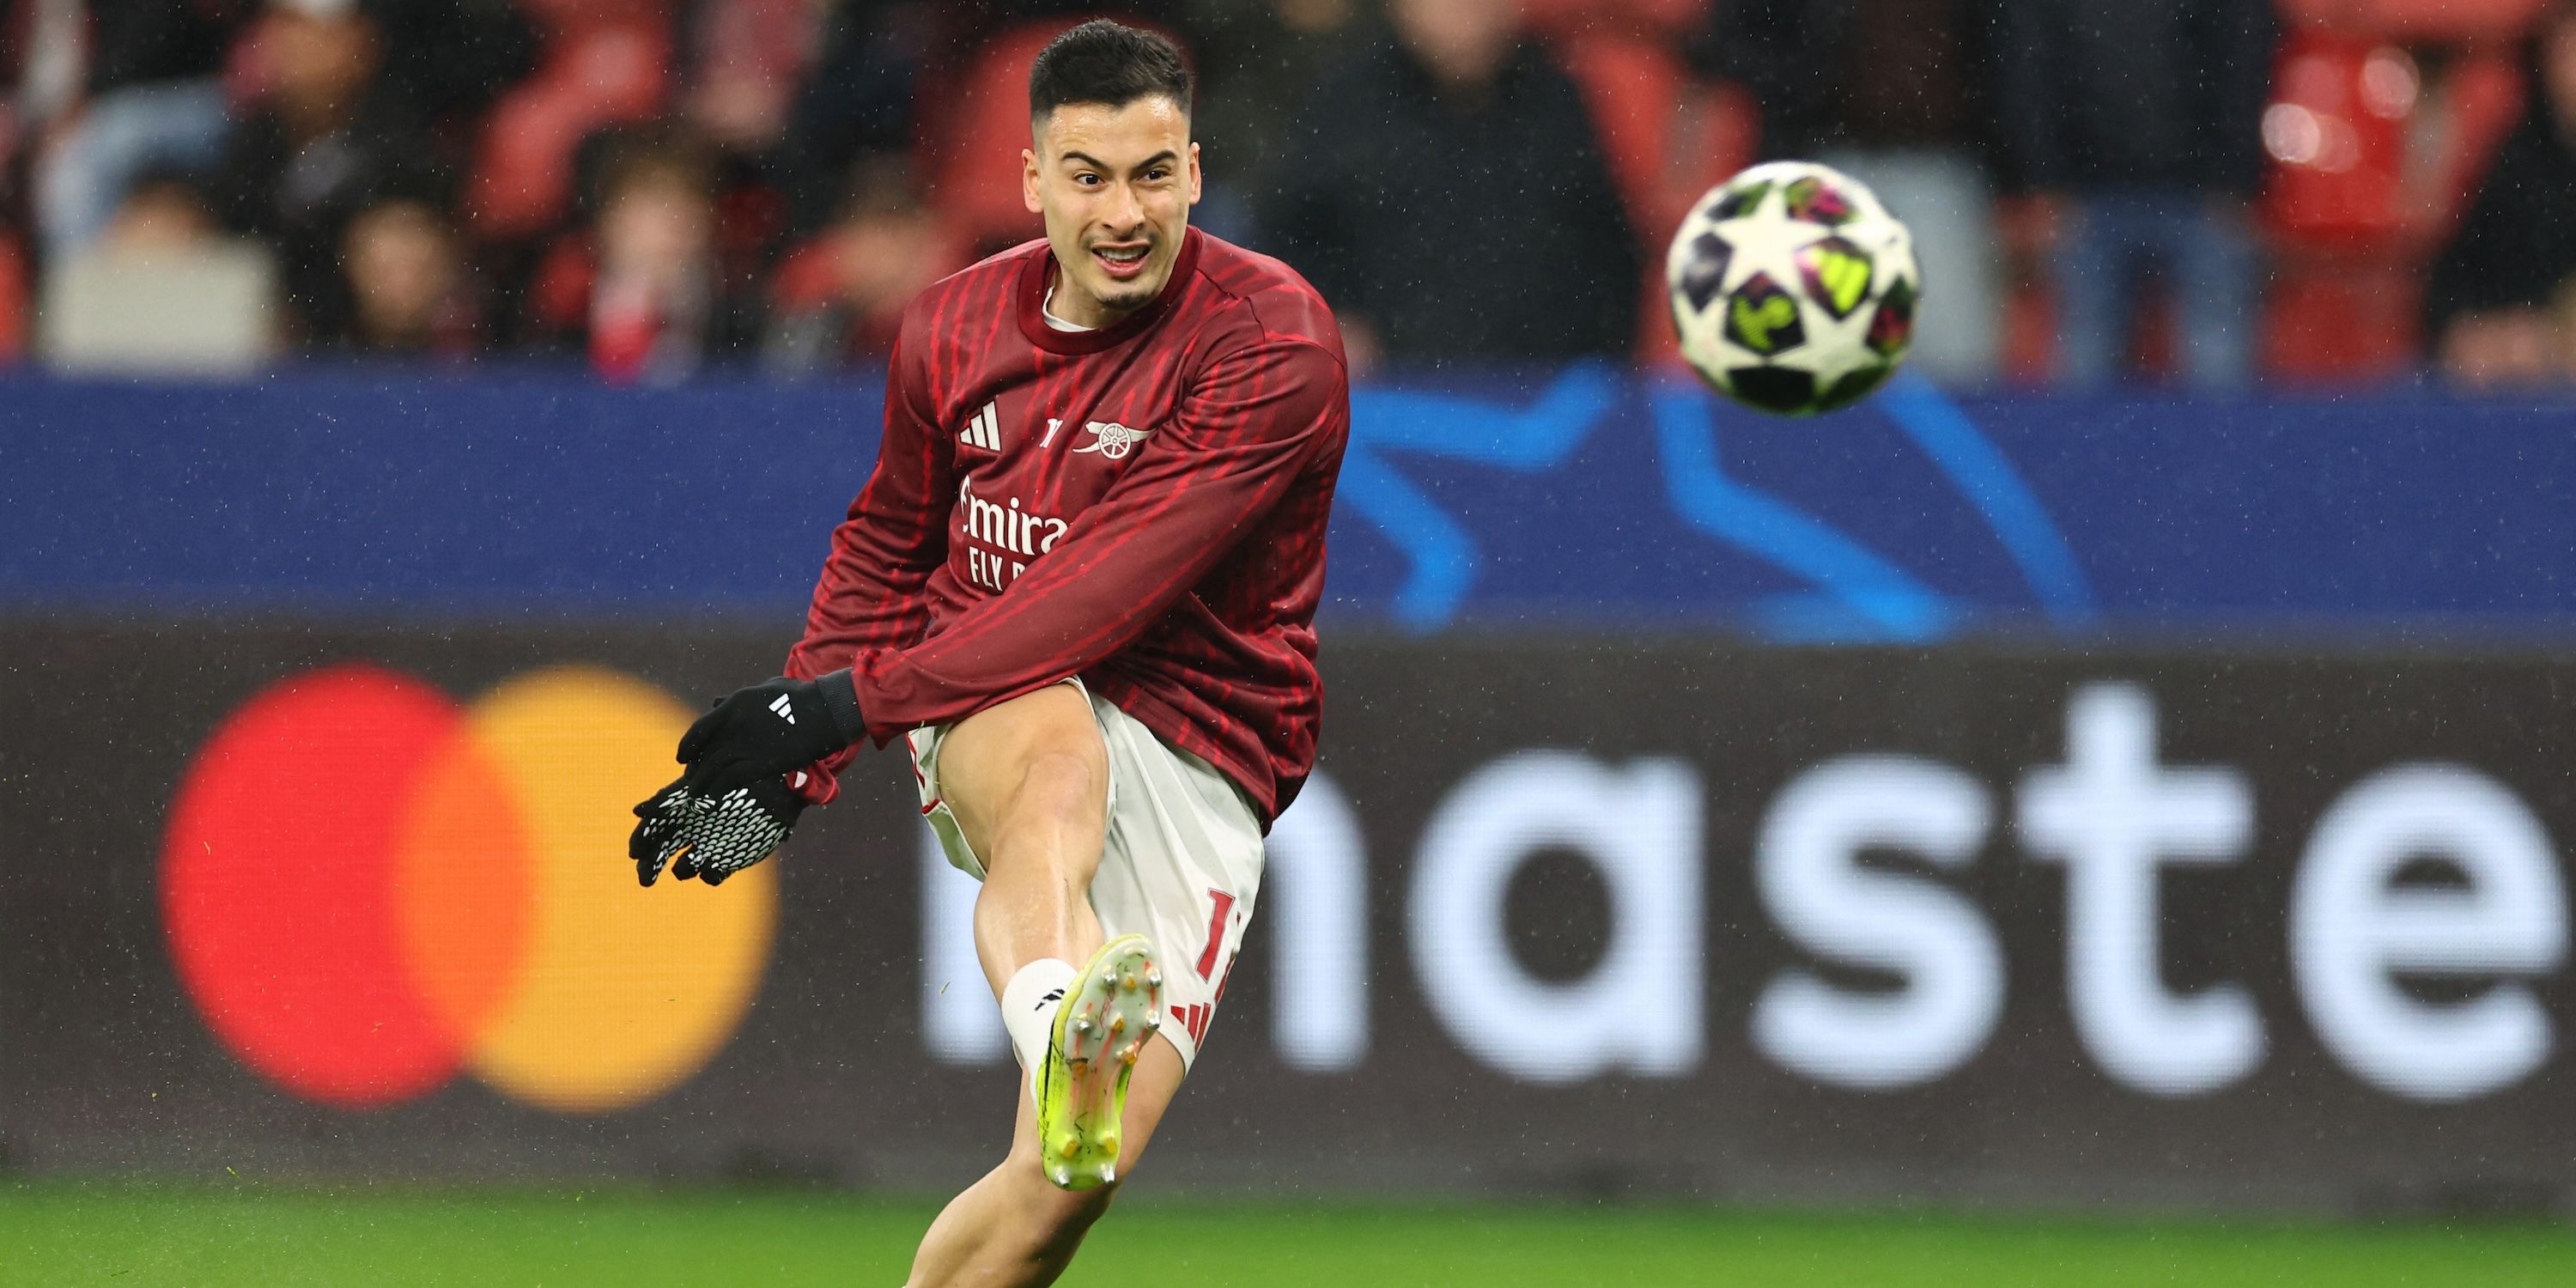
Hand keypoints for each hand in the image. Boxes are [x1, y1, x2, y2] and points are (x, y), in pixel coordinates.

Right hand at [627, 774, 807, 885]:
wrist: (778, 786)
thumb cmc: (736, 781)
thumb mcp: (699, 789)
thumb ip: (668, 800)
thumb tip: (636, 811)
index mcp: (682, 809)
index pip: (653, 828)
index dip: (641, 841)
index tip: (634, 853)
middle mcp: (692, 829)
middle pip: (661, 852)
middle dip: (650, 866)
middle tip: (646, 880)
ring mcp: (709, 845)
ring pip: (685, 867)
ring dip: (683, 868)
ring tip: (690, 861)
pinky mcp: (730, 859)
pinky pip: (712, 875)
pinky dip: (710, 874)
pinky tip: (713, 867)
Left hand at [677, 671, 863, 799]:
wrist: (824, 711)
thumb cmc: (800, 697)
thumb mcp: (766, 688)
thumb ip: (739, 698)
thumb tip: (716, 701)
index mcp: (733, 705)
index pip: (700, 729)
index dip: (687, 746)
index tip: (682, 757)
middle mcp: (733, 726)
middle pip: (704, 753)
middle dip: (694, 769)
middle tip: (691, 780)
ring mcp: (745, 745)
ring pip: (711, 769)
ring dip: (700, 785)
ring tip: (694, 797)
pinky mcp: (758, 764)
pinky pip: (727, 781)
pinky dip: (715, 792)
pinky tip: (710, 801)